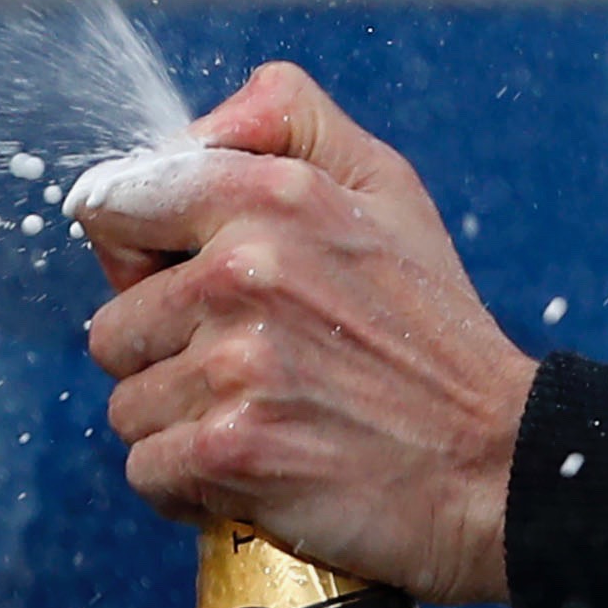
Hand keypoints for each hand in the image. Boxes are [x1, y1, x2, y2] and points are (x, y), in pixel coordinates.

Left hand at [81, 65, 531, 604]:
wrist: (492, 464)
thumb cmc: (434, 336)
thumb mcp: (387, 190)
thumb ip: (288, 121)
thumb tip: (186, 127)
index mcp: (276, 194)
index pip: (117, 204)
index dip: (140, 256)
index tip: (179, 288)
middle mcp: (248, 270)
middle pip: (115, 323)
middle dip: (168, 356)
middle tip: (255, 368)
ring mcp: (237, 362)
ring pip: (128, 404)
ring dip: (182, 425)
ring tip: (266, 419)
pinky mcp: (231, 448)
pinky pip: (146, 469)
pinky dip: (191, 486)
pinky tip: (257, 469)